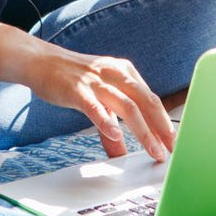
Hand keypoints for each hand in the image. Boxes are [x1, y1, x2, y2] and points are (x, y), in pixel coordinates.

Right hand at [23, 45, 175, 160]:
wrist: (40, 61)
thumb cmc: (71, 79)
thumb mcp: (96, 99)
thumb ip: (109, 124)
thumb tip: (120, 153)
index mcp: (123, 72)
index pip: (151, 99)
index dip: (165, 122)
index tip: (175, 144)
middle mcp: (114, 73)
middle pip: (146, 100)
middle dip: (162, 127)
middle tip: (172, 150)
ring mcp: (95, 81)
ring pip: (127, 105)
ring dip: (143, 131)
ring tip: (153, 151)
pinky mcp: (77, 89)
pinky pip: (94, 106)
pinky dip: (106, 121)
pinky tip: (115, 136)